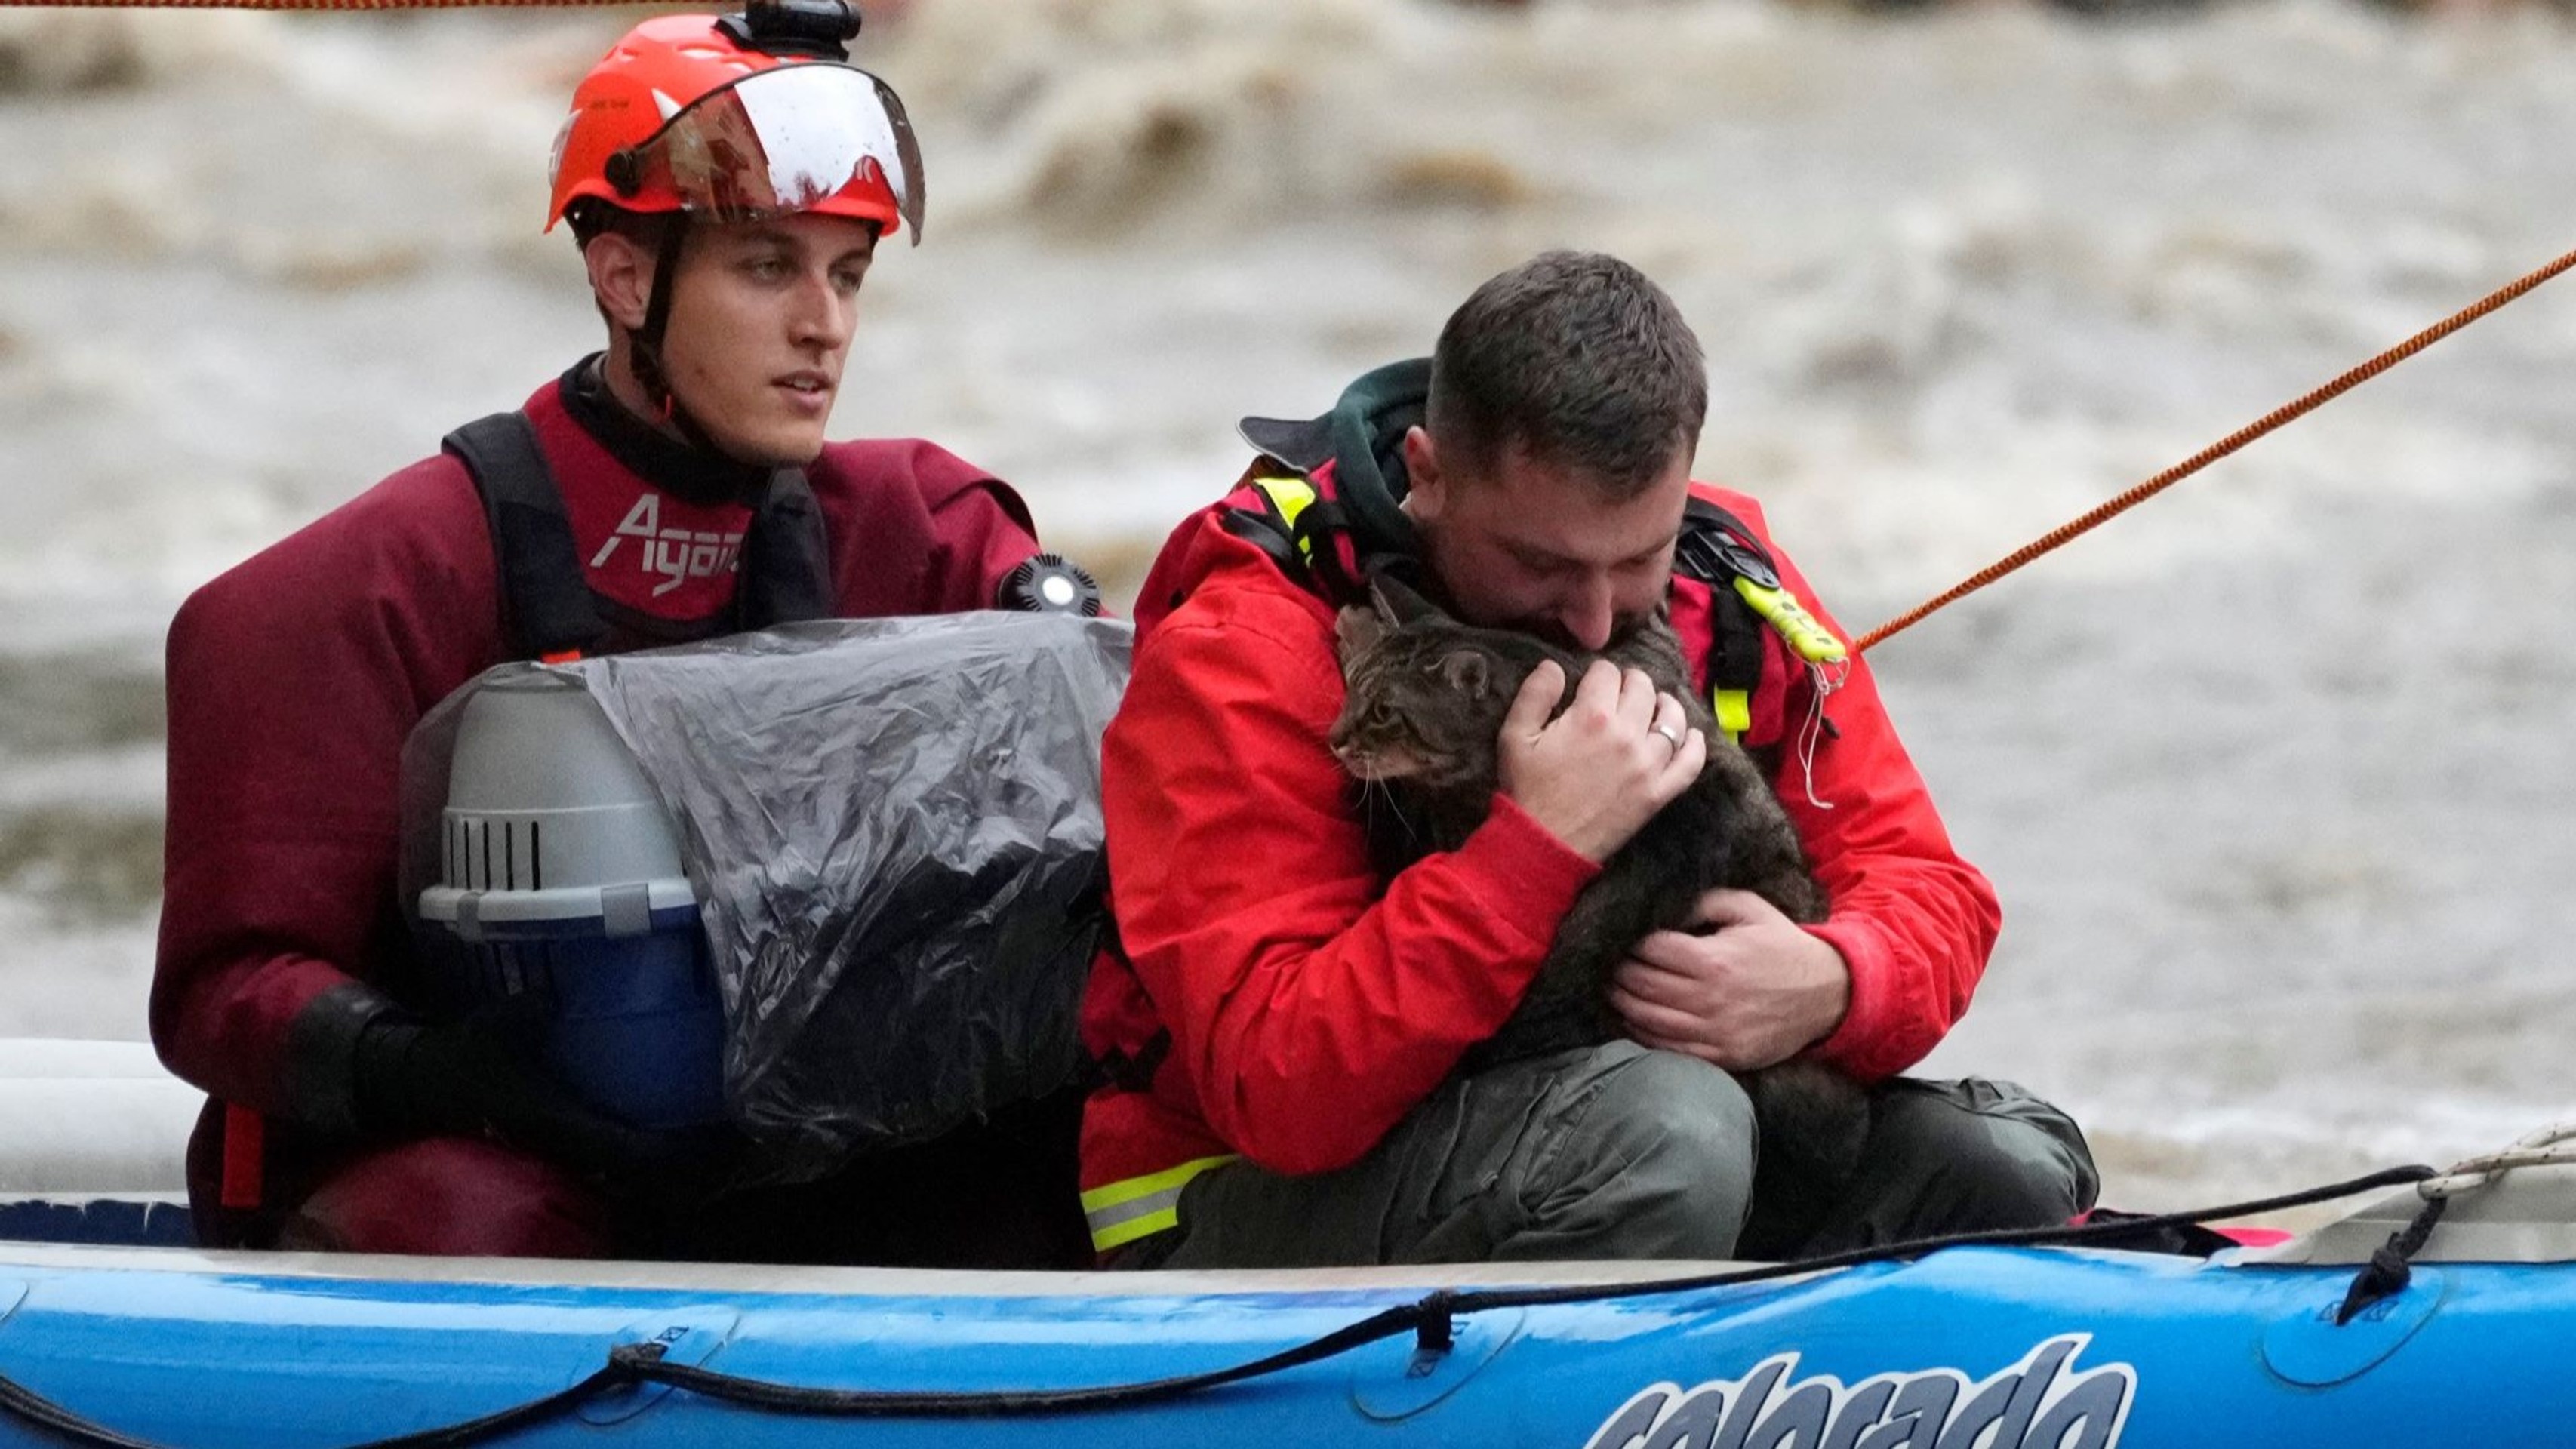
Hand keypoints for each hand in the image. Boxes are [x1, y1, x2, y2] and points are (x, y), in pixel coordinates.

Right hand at [352, 996, 736, 1187]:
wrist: (426, 1086)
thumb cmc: (462, 1057)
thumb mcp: (492, 1028)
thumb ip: (524, 1014)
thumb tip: (550, 996)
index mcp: (561, 1125)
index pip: (631, 1153)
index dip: (680, 1154)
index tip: (725, 1138)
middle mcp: (573, 1149)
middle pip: (650, 1176)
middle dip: (698, 1166)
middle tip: (749, 1142)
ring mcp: (573, 1153)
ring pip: (640, 1175)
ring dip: (683, 1166)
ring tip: (733, 1141)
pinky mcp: (571, 1145)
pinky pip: (625, 1160)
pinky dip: (660, 1155)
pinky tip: (690, 1132)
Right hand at [1497, 658, 1706, 863]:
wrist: (1543, 844)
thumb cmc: (1527, 789)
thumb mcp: (1514, 736)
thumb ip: (1535, 694)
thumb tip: (1554, 666)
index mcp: (1591, 717)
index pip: (1607, 673)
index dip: (1598, 673)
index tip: (1591, 683)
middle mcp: (1626, 736)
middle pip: (1643, 689)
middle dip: (1630, 682)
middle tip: (1620, 692)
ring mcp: (1648, 765)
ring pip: (1672, 720)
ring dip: (1664, 705)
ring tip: (1656, 704)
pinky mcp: (1658, 793)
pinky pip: (1690, 764)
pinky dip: (1695, 745)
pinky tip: (1691, 735)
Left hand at [1609, 887, 1851, 1069]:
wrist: (1828, 994)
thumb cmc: (1783, 945)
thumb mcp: (1749, 909)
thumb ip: (1704, 901)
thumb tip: (1663, 905)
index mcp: (1714, 959)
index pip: (1650, 950)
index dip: (1627, 944)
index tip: (1618, 939)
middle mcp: (1710, 999)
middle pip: (1641, 985)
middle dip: (1616, 973)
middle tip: (1604, 964)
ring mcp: (1715, 1032)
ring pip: (1648, 1020)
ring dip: (1621, 1004)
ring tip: (1609, 990)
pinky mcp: (1722, 1056)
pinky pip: (1669, 1048)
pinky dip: (1643, 1035)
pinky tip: (1632, 1020)